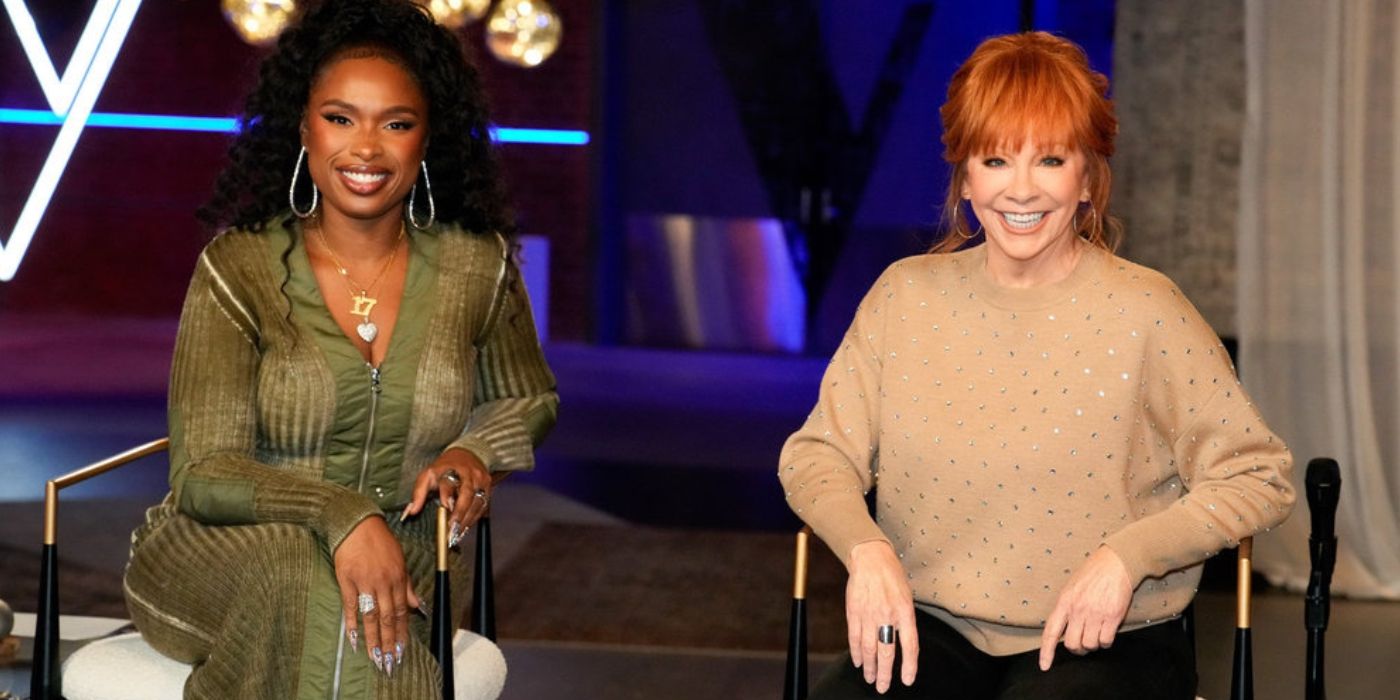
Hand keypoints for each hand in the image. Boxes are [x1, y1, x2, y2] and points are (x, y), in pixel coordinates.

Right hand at [334, 516, 420, 676]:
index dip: (403, 631)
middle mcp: (384, 582)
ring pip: (371, 615)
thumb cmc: (380, 541)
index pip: (403, 610)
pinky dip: (352, 623)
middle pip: (388, 617)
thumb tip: (420, 606)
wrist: (357, 524)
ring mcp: (365, 582)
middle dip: (390, 641)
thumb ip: (407, 586)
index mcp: (398, 577)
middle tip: (390, 661)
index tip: (403, 648)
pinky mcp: (347, 580)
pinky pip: (351, 605)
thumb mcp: (400, 560)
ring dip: (373, 638)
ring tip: (375, 656)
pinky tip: (354, 638)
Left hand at [402, 448, 491, 546]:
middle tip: (452, 528)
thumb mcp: (428, 475)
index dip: (447, 494)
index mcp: (451, 468)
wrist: (467, 454)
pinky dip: (474, 518)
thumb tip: (412, 511)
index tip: (444, 507)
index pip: (449, 482)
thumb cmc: (445, 468)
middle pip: (467, 494)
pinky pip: (483, 506)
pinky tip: (465, 527)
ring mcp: (480, 480)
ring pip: (477, 502)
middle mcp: (468, 473)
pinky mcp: (488, 487)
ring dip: (467, 519)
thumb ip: (418, 493)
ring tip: (456, 533)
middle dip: (459, 512)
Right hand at [845, 540, 918, 693]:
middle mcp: (887, 615)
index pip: (910, 645)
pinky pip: (854, 637)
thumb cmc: (892, 576)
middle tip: (883, 687)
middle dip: (885, 673)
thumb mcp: (907, 596)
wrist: (870, 558)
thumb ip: (905, 620)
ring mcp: (868, 614)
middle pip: (886, 651)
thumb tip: (904, 644)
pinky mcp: (854, 612)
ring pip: (868, 648)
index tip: (907, 680)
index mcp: (905, 612)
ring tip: (870, 678)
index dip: (909, 665)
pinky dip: (855, 652)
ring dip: (869, 666)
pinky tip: (858, 661)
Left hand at [1038, 545, 1132, 670]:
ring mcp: (1095, 613)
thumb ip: (1066, 608)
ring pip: (1090, 645)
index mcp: (1064, 602)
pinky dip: (1106, 642)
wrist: (1116, 562)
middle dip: (1078, 648)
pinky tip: (1107, 632)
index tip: (1044, 666)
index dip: (1046, 651)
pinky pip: (1106, 641)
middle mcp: (1078, 610)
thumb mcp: (1071, 587)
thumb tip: (1064, 630)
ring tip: (1097, 634)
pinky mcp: (1113, 616)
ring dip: (1094, 644)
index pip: (1051, 632)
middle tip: (1083, 643)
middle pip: (1072, 644)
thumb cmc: (1092, 574)